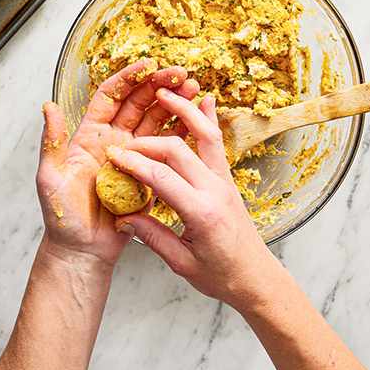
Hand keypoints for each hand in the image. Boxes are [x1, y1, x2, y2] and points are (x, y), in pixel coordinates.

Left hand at [36, 59, 198, 270]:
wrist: (83, 250)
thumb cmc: (62, 217)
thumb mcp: (50, 177)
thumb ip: (51, 142)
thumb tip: (49, 106)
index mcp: (90, 136)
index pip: (110, 98)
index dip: (128, 79)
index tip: (148, 65)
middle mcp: (113, 142)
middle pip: (138, 105)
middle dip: (159, 85)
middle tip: (180, 73)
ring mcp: (133, 159)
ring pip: (156, 124)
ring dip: (174, 105)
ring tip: (193, 89)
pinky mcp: (149, 177)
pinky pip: (167, 152)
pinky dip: (182, 135)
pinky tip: (196, 123)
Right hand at [105, 91, 281, 313]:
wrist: (256, 277)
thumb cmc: (221, 276)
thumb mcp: (182, 263)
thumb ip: (152, 237)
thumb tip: (124, 217)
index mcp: (202, 214)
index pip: (161, 178)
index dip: (134, 164)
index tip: (113, 158)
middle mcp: (216, 192)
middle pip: (178, 150)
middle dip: (147, 142)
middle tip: (123, 143)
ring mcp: (226, 183)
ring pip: (205, 136)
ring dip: (184, 111)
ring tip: (163, 92)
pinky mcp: (228, 181)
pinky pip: (217, 144)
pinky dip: (207, 120)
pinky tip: (202, 100)